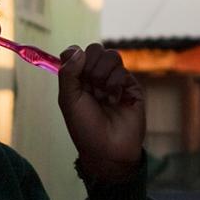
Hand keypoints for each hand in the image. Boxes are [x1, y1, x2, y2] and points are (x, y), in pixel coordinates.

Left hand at [57, 42, 144, 186]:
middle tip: (91, 88)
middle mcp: (96, 77)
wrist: (108, 149)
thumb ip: (68, 73)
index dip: (76, 57)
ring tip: (103, 96)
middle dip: (91, 67)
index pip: (77, 52)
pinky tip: (114, 101)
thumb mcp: (68, 100)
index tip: (76, 72)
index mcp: (78, 79)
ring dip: (103, 76)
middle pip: (95, 50)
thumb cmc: (85, 128)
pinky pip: (123, 70)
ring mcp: (115, 80)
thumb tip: (77, 50)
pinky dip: (115, 85)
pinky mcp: (131, 86)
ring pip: (111, 56)